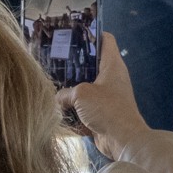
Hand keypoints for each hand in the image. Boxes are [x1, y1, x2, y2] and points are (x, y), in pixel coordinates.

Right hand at [57, 34, 153, 155]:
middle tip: (51, 63)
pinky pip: (83, 108)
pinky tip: (56, 112)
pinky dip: (72, 111)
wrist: (122, 139)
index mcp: (112, 65)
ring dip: (69, 92)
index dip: (91, 33)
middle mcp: (111, 78)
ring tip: (49, 89)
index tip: (73, 33)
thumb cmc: (107, 109)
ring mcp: (106, 96)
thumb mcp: (81, 94)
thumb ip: (64, 92)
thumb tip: (56, 98)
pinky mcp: (101, 113)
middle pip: (90, 65)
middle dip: (72, 66)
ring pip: (84, 88)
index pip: (105, 40)